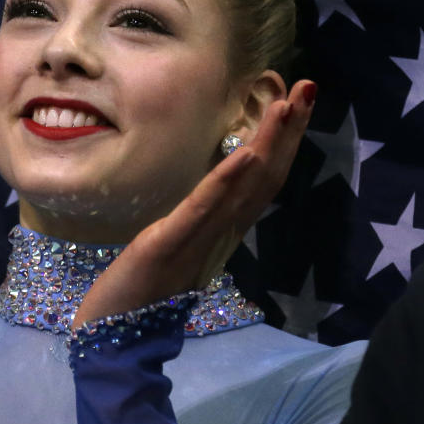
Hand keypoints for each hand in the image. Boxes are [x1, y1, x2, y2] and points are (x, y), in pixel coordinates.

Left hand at [73, 80, 315, 326]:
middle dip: (287, 130)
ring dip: (267, 144)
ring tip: (287, 105)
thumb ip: (201, 219)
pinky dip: (226, 181)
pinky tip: (245, 154)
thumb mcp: (177, 244)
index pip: (261, 178)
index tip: (297, 100)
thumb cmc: (141, 290)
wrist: (114, 336)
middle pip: (264, 176)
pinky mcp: (170, 244)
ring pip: (243, 187)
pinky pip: (203, 209)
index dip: (282, 140)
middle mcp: (220, 231)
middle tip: (309, 86)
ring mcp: (198, 238)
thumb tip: (217, 190)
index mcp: (221, 229)